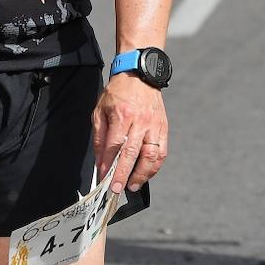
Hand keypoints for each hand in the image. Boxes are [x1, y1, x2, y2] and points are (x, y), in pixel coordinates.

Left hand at [91, 73, 166, 193]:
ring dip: (142, 174)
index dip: (109, 165)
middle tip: (117, 190)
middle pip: (132, 153)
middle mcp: (141, 121)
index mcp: (122, 115)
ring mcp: (154, 125)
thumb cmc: (117, 93)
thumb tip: (100, 162)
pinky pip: (162, 152)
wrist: (140, 74)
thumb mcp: (100, 110)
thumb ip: (100, 137)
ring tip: (132, 185)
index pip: (115, 146)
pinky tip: (146, 174)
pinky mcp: (163, 127)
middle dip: (124, 174)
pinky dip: (155, 166)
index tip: (104, 179)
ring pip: (152, 155)